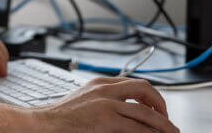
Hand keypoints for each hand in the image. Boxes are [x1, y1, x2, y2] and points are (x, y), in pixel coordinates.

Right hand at [32, 76, 178, 132]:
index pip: (134, 83)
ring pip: (147, 112)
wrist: (44, 123)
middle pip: (145, 90)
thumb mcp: (84, 101)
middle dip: (162, 106)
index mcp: (100, 82)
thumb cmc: (61, 117)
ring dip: (164, 124)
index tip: (157, 109)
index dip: (151, 96)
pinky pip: (139, 127)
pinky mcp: (107, 119)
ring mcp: (107, 103)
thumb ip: (103, 100)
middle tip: (167, 120)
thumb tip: (123, 110)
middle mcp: (105, 89)